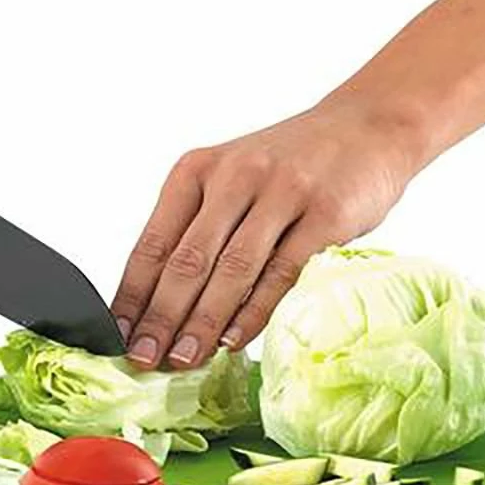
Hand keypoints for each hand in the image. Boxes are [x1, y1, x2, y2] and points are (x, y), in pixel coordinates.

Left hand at [112, 98, 417, 368]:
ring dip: (202, 322)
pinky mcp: (325, 214)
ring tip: (183, 359)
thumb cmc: (291, 164)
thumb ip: (200, 230)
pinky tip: (234, 339)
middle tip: (143, 358)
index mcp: (198, 170)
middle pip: (187, 260)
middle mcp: (234, 177)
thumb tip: (161, 306)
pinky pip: (282, 273)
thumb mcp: (231, 180)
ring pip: (232, 269)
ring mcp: (282, 193)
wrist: (367, 125)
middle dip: (160, 317)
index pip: (153, 243)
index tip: (117, 337)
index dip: (133, 295)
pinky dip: (255, 312)